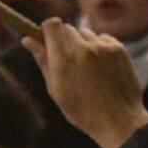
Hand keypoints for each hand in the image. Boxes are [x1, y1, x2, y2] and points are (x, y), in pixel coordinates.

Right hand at [23, 19, 147, 147]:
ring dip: (83, 43)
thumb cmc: (83, 111)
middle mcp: (82, 49)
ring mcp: (102, 47)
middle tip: (69, 59)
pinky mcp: (118, 48)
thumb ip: (43, 61)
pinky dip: (100, 47)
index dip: (48, 29)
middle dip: (65, 39)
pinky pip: (103, 38)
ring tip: (88, 68)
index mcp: (63, 59)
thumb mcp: (56, 89)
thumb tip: (27, 40)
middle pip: (67, 28)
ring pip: (85, 33)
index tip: (48, 39)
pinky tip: (103, 67)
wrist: (120, 122)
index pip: (51, 24)